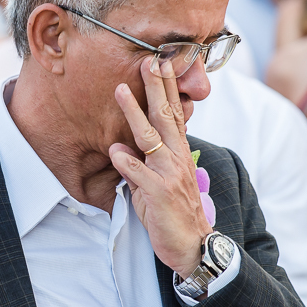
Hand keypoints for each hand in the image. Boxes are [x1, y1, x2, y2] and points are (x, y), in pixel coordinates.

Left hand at [109, 58, 212, 275]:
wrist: (191, 245)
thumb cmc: (171, 213)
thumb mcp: (154, 184)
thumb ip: (138, 165)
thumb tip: (119, 148)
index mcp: (177, 152)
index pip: (172, 113)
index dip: (166, 87)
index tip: (159, 62)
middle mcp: (176, 157)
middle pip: (164, 115)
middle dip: (155, 87)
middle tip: (147, 61)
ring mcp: (169, 173)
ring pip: (149, 137)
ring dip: (133, 113)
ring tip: (119, 90)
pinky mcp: (159, 192)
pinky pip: (139, 173)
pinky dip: (126, 162)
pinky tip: (115, 150)